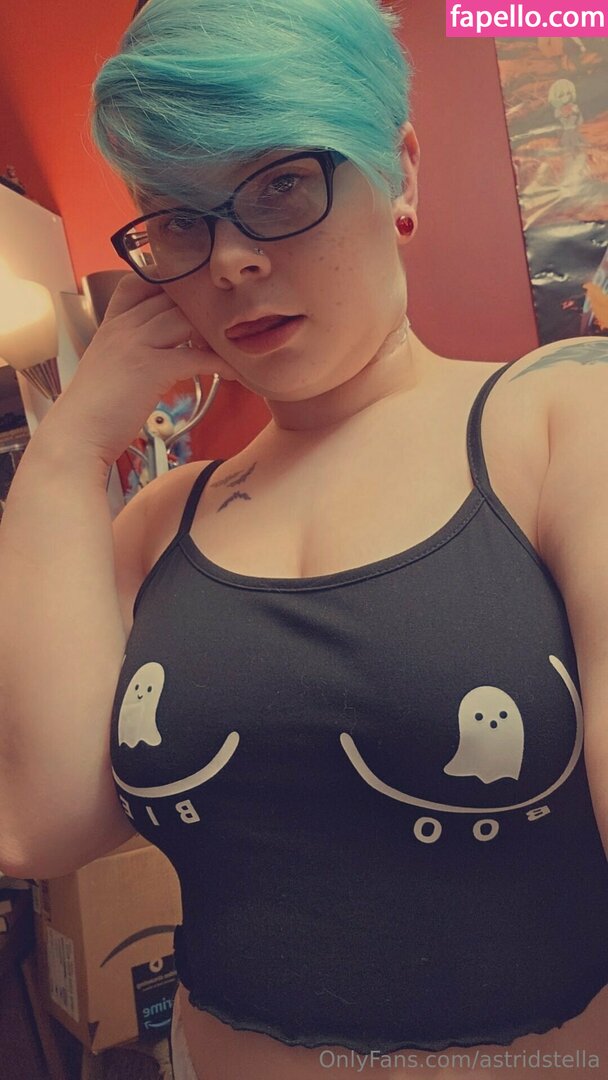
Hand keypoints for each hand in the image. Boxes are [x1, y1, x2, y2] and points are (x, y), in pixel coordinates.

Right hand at [48, 273, 236, 466]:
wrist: (77, 435)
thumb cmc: (94, 409)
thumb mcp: (108, 366)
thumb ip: (129, 349)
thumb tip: (159, 352)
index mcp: (112, 324)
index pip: (140, 282)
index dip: (168, 284)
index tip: (193, 298)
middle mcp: (124, 327)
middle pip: (171, 297)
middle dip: (202, 308)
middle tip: (229, 325)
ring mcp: (137, 344)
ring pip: (186, 319)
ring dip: (216, 331)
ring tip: (234, 346)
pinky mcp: (152, 368)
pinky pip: (197, 356)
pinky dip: (221, 363)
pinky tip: (236, 373)